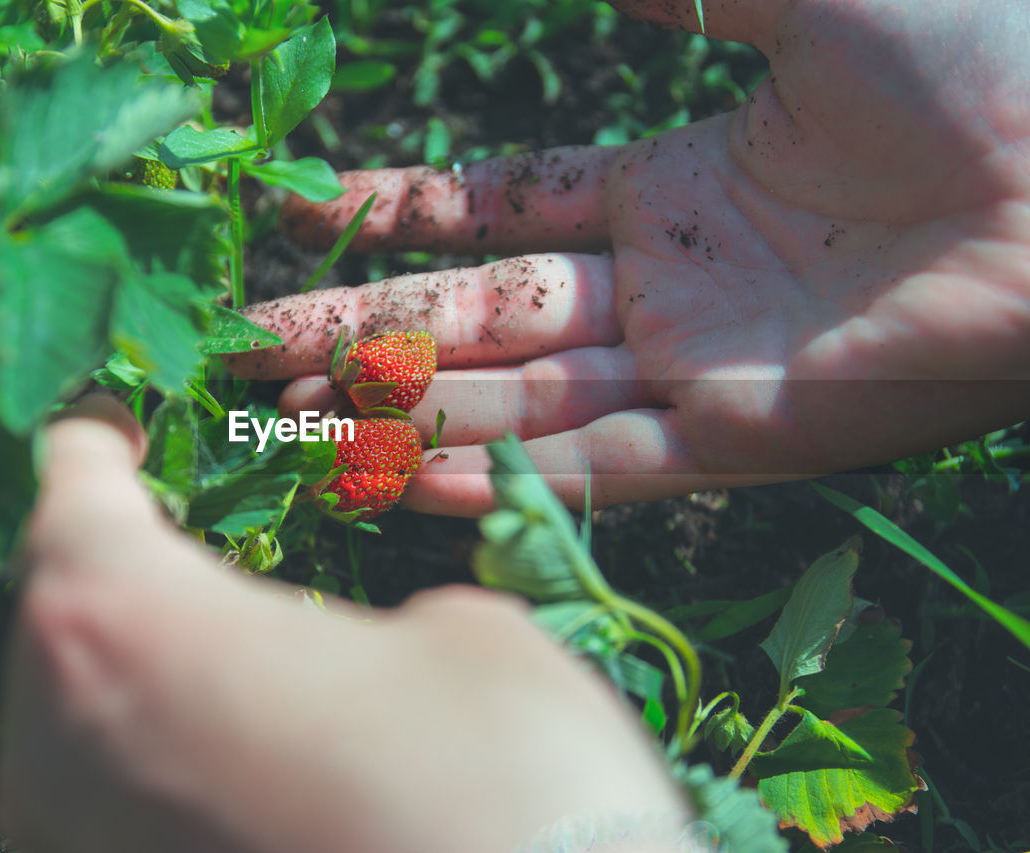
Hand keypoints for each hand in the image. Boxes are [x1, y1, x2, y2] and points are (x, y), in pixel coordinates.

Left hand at [0, 397, 690, 852]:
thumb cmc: (498, 782)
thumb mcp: (461, 641)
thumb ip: (367, 627)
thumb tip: (347, 664)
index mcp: (124, 622)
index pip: (67, 499)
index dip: (91, 448)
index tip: (116, 425)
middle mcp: (56, 747)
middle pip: (53, 623)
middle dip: (113, 573)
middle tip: (181, 547)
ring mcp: (71, 849)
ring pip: (66, 732)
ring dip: (130, 682)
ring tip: (216, 659)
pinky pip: (105, 817)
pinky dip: (152, 772)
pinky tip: (233, 762)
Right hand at [227, 0, 1029, 516]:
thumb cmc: (957, 47)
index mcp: (668, 187)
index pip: (497, 214)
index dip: (398, 218)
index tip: (300, 214)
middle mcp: (666, 285)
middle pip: (478, 317)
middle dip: (360, 328)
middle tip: (245, 341)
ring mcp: (698, 367)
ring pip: (516, 398)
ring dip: (402, 408)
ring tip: (285, 418)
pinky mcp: (745, 437)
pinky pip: (598, 465)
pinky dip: (501, 476)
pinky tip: (402, 477)